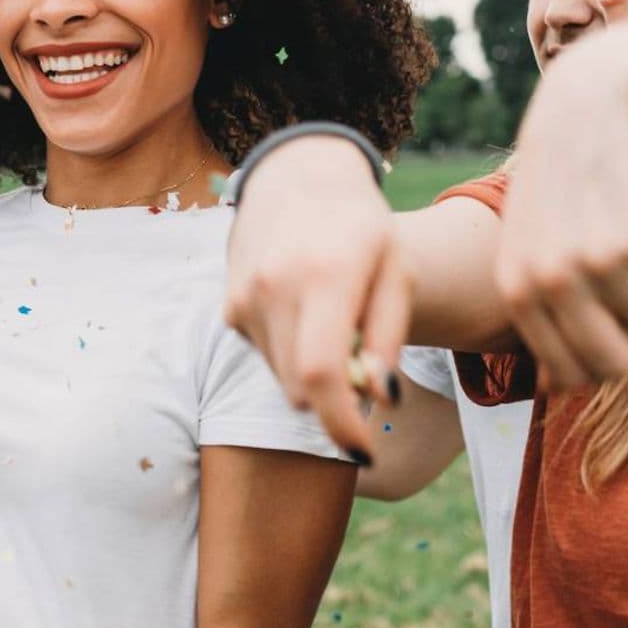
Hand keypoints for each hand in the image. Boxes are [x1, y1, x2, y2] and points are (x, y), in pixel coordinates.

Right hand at [224, 138, 407, 456]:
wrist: (296, 179)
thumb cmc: (359, 227)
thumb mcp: (396, 269)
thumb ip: (388, 336)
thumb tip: (379, 396)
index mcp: (325, 274)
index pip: (322, 373)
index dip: (341, 424)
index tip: (364, 449)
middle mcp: (275, 287)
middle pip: (301, 389)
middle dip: (335, 400)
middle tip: (364, 365)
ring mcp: (244, 298)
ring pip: (282, 380)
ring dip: (312, 373)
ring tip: (332, 323)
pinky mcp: (230, 307)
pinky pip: (265, 357)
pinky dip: (289, 352)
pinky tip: (302, 310)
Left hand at [498, 35, 627, 388]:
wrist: (595, 103)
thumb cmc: (564, 182)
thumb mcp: (530, 245)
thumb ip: (541, 313)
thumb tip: (558, 386)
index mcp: (517, 289)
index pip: (571, 374)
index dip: (603, 356)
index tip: (610, 324)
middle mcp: (551, 279)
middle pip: (616, 362)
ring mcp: (598, 259)